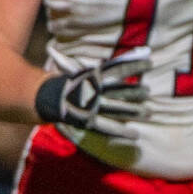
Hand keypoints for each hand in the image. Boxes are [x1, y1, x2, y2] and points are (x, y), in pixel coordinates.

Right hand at [34, 46, 152, 141]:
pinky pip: (107, 127)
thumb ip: (102, 66)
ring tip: (149, 112)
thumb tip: (121, 58)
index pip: (117, 68)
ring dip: (133, 110)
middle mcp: (93, 90)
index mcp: (91, 75)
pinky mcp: (87, 120)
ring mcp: (90, 106)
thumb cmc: (67, 82)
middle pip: (119, 89)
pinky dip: (121, 131)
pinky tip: (136, 135)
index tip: (150, 62)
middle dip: (135, 91)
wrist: (42, 97)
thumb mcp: (81, 68)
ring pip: (116, 108)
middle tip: (148, 91)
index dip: (134, 64)